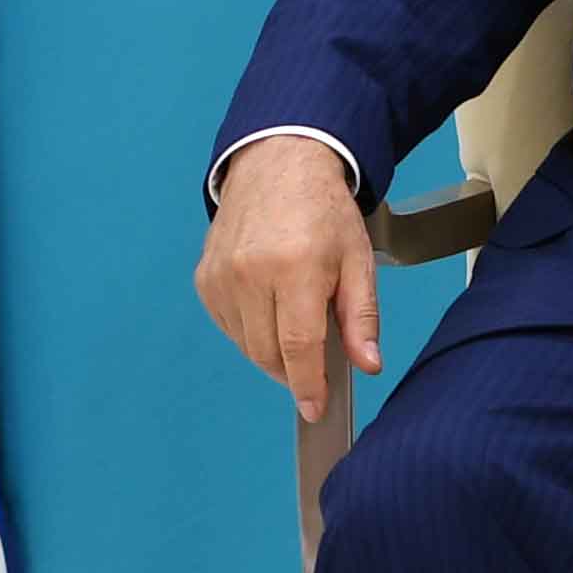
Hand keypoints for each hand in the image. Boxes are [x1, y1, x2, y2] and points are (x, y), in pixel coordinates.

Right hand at [195, 140, 378, 422]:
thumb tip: (367, 364)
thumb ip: (361, 316)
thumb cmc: (323, 210)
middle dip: (293, 371)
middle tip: (316, 362)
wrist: (277, 163)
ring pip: (245, 344)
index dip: (308, 385)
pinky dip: (250, 330)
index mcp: (295, 267)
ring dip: (271, 350)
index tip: (315, 408)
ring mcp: (221, 276)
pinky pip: (228, 325)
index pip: (298, 347)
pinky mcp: (205, 278)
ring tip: (294, 321)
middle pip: (268, 353)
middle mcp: (250, 273)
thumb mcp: (358, 260)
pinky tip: (269, 307)